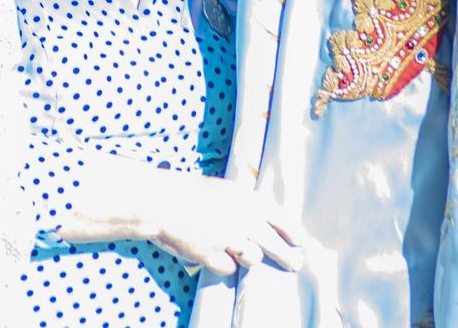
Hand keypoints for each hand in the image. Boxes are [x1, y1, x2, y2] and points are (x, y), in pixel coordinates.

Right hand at [142, 172, 302, 275]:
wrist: (159, 200)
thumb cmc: (188, 192)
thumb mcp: (223, 189)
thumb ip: (245, 205)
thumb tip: (265, 224)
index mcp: (247, 199)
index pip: (282, 219)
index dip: (293, 233)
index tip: (299, 242)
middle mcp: (243, 219)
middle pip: (276, 246)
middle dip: (287, 258)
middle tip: (293, 263)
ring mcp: (229, 239)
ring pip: (253, 259)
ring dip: (246, 257)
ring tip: (233, 247)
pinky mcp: (214, 256)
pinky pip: (229, 268)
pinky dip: (222, 263)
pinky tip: (211, 250)